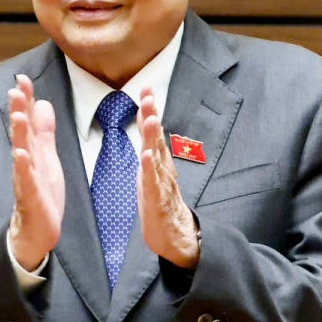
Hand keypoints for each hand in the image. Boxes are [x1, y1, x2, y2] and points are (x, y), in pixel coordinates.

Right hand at [7, 74, 63, 272]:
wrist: (37, 229)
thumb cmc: (42, 193)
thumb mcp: (47, 157)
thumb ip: (44, 131)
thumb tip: (43, 103)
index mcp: (32, 149)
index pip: (27, 119)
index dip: (25, 99)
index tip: (23, 78)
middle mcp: (25, 160)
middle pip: (21, 131)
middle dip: (18, 109)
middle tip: (16, 88)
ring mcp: (25, 177)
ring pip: (21, 152)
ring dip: (19, 134)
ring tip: (18, 116)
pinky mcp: (29, 196)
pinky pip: (24, 179)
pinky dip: (22, 167)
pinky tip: (20, 154)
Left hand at [136, 87, 200, 268]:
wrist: (175, 235)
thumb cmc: (162, 201)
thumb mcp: (152, 169)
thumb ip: (150, 144)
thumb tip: (146, 119)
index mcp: (158, 160)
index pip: (152, 130)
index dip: (149, 109)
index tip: (145, 86)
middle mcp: (162, 168)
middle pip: (156, 138)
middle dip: (152, 115)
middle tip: (149, 95)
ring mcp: (161, 183)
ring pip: (157, 156)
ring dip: (153, 137)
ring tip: (151, 118)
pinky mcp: (157, 201)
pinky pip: (154, 183)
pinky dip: (150, 169)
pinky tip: (147, 156)